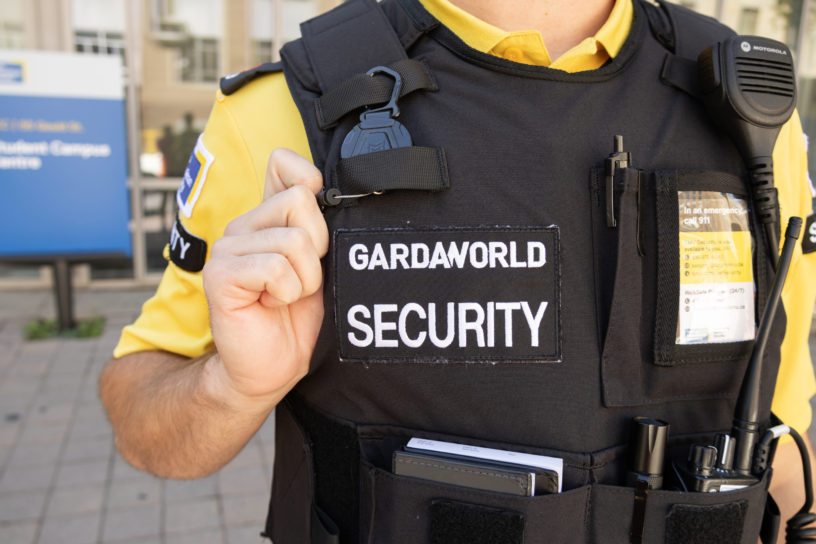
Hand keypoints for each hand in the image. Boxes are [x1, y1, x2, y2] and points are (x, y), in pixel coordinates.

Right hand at [202, 148, 327, 400]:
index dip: (308, 180)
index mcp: (267, 218)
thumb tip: (315, 182)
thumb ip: (315, 224)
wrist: (270, 368)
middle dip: (317, 249)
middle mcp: (243, 225)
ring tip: (285, 296)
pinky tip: (270, 304)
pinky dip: (286, 292)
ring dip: (304, 279)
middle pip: (300, 202)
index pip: (284, 163)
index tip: (316, 221)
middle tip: (301, 280)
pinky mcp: (220, 274)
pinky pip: (275, 268)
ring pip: (293, 240)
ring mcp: (228, 248)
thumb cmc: (296, 318)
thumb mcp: (318, 264)